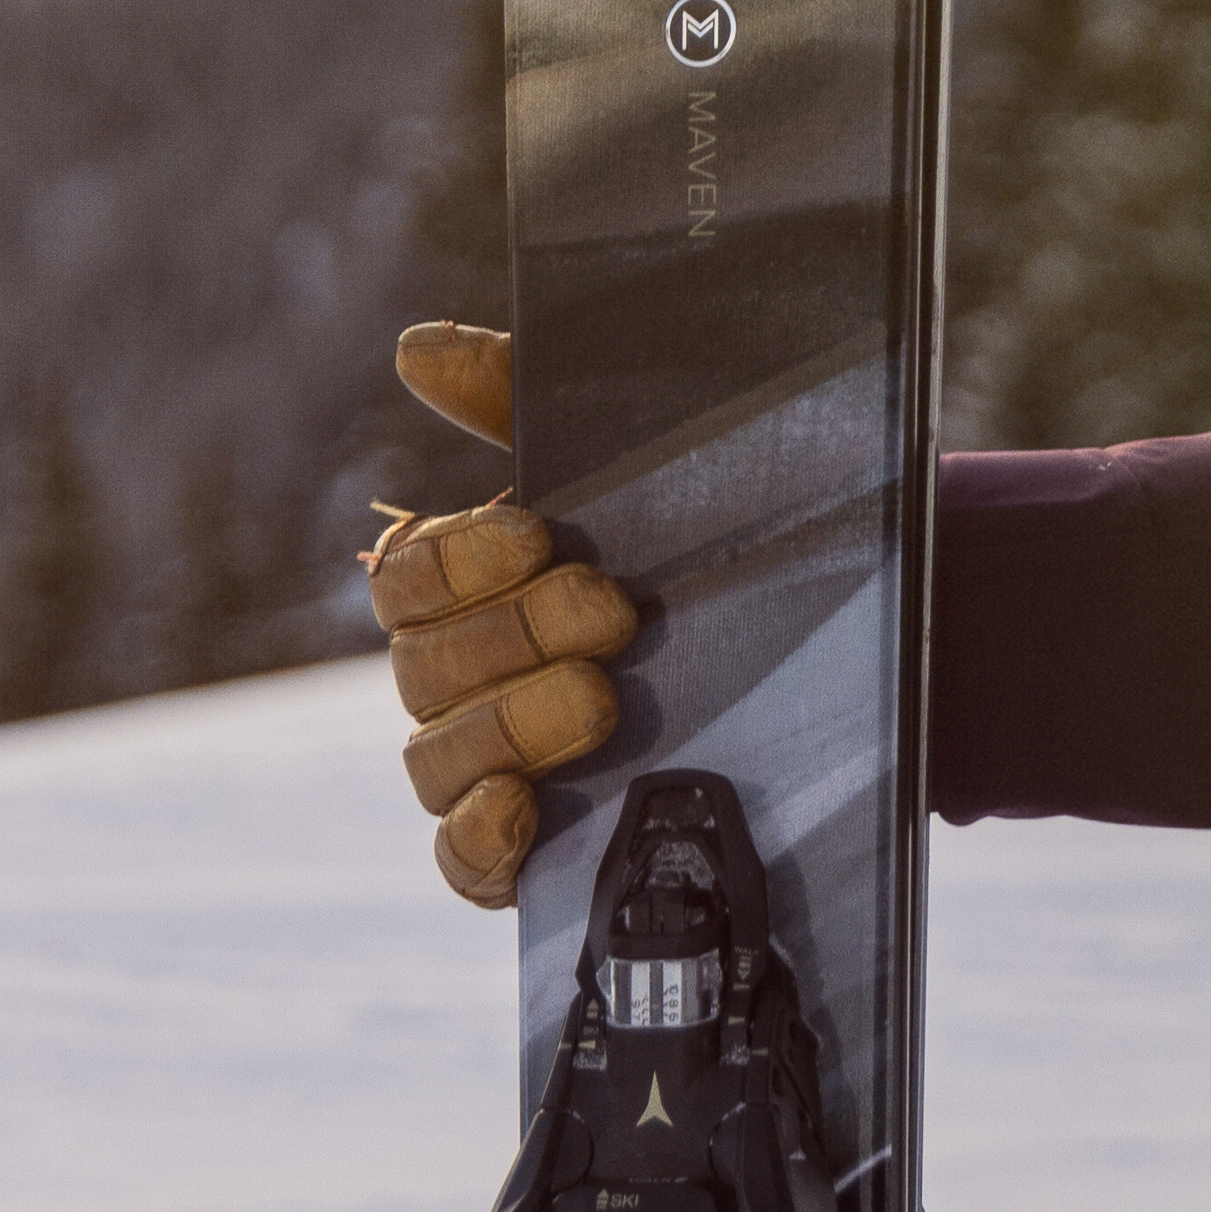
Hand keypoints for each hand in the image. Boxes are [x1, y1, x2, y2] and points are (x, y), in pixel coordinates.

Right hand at [363, 321, 641, 907]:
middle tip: (616, 612)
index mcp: (462, 591)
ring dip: (513, 723)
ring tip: (602, 700)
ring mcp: (485, 773)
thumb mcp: (615, 457)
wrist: (807, 655)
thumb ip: (514, 396)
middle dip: (516, 634)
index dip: (459, 558)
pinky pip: (459, 862)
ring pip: (435, 761)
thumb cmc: (678, 542)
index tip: (542, 533)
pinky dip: (480, 837)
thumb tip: (415, 348)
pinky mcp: (522, 854)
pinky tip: (526, 807)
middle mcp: (457, 684)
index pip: (403, 579)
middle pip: (420, 670)